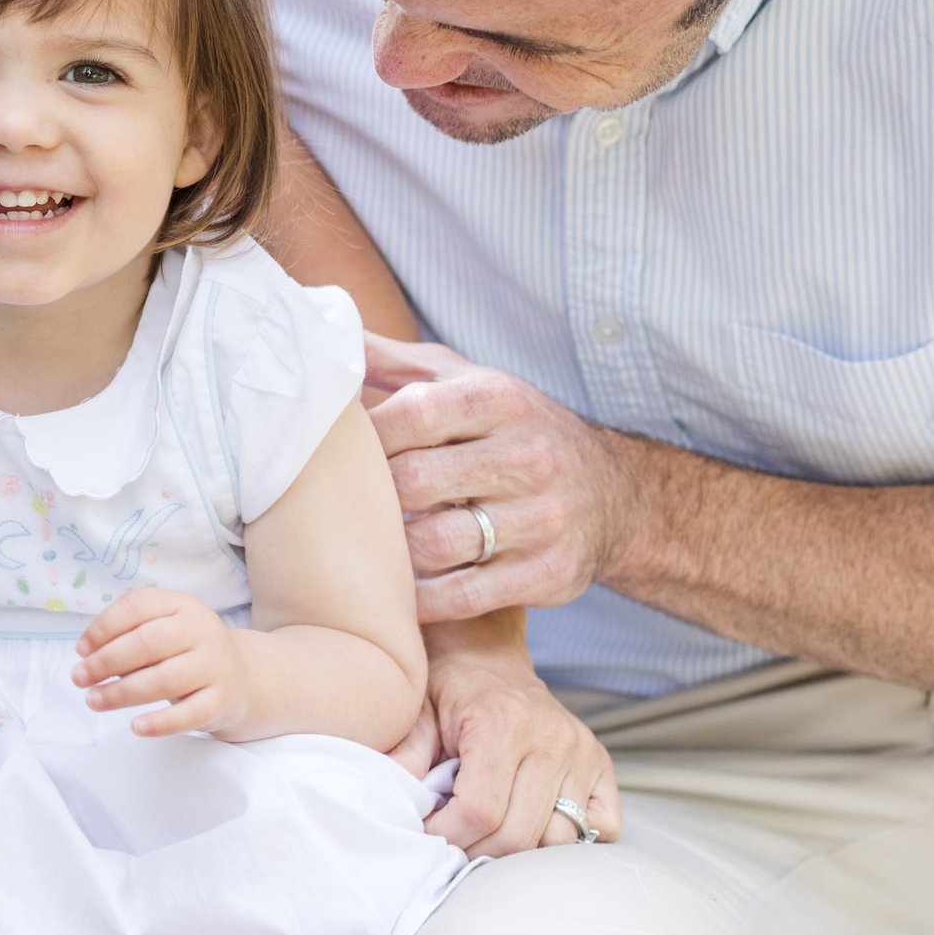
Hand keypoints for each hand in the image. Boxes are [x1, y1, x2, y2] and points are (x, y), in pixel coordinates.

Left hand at [72, 588, 250, 736]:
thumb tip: (89, 657)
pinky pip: (189, 714)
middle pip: (147, 643)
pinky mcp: (221, 700)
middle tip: (79, 678)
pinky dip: (160, 723)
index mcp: (182, 604)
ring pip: (164, 680)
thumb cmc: (184, 650)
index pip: (138, 605)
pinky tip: (136, 727)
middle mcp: (201, 630)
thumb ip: (129, 635)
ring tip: (94, 701)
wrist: (240, 676)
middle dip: (105, 661)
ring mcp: (214, 665)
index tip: (80, 649)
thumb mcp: (163, 628)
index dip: (104, 626)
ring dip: (122, 693)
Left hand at [364, 332, 639, 620]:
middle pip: (415, 484)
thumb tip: (320, 335)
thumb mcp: (466, 381)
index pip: (412, 415)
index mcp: (500, 399)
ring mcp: (542, 519)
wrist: (613, 493)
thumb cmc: (513, 431)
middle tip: (344, 509)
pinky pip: (462, 596)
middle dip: (372, 499)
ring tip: (371, 545)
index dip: (365, 439)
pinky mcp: (548, 574)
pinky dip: (420, 599)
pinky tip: (399, 590)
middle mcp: (528, 456)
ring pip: (434, 545)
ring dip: (392, 551)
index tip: (339, 455)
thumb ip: (394, 363)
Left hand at [409, 616, 621, 857]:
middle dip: (477, 850)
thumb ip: (405, 754)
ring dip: (519, 849)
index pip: (481, 811)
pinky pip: (603, 827)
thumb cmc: (448, 686)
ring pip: (558, 839)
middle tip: (453, 840)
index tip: (427, 834)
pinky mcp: (602, 763)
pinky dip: (572, 836)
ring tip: (487, 830)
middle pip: (519, 834)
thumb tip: (393, 801)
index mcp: (503, 721)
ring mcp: (582, 750)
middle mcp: (552, 735)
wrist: (485, 652)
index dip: (448, 836)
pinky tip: (535, 819)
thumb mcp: (417, 712)